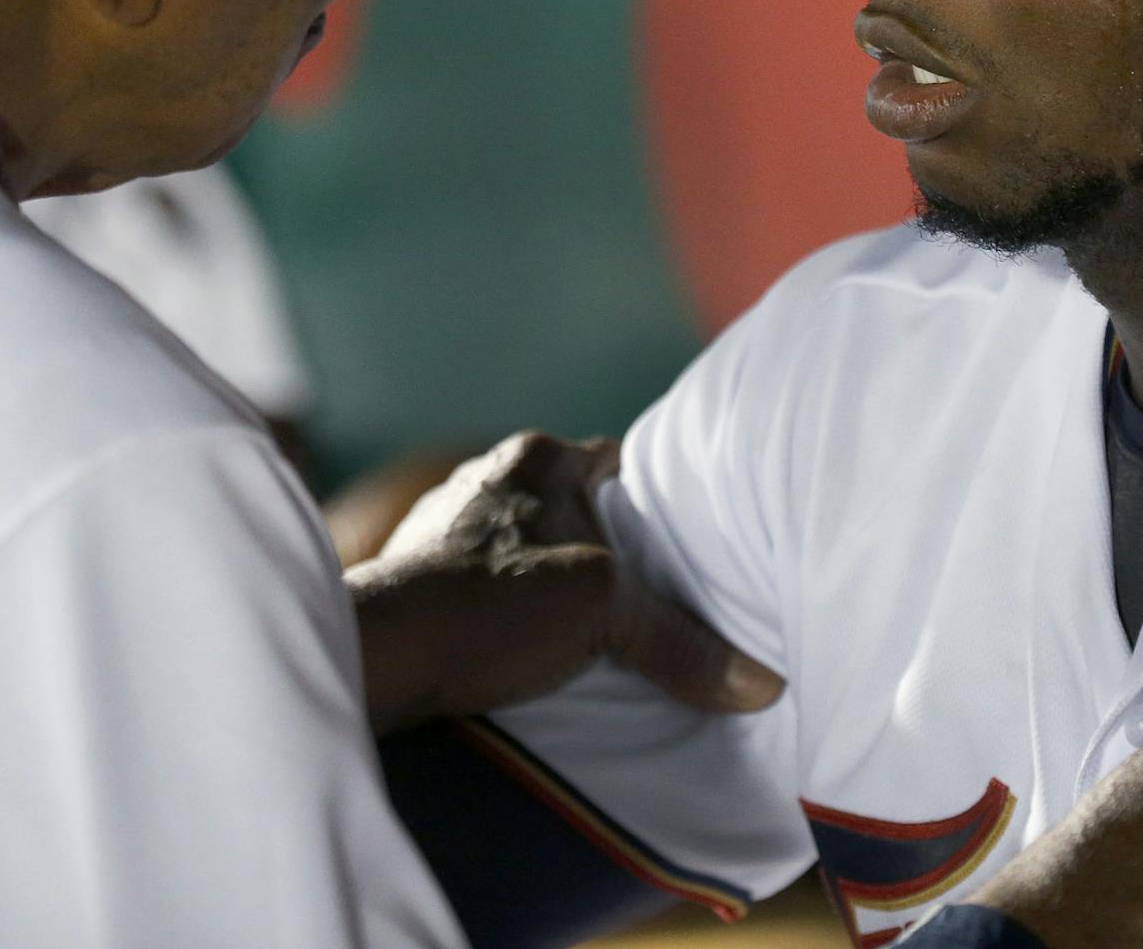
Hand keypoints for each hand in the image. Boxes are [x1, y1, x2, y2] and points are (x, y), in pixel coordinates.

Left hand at [345, 432, 785, 733]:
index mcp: (536, 459)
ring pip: (524, 546)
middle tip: (647, 593)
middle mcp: (486, 478)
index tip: (687, 536)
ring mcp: (442, 526)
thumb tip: (762, 683)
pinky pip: (483, 584)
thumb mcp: (602, 613)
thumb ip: (679, 641)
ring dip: (550, 580)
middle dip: (602, 546)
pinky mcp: (414, 576)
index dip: (654, 494)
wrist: (380, 652)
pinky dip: (507, 610)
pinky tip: (524, 650)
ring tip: (591, 629)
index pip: (615, 459)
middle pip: (570, 506)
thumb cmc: (489, 603)